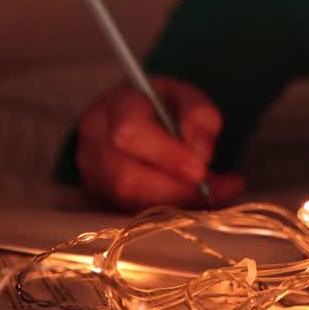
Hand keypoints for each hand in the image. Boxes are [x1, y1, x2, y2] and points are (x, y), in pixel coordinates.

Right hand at [74, 78, 243, 210]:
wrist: (131, 115)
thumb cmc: (162, 105)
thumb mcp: (187, 96)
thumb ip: (199, 116)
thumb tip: (201, 153)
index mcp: (116, 106)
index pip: (131, 133)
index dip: (167, 155)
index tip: (201, 169)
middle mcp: (94, 141)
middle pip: (126, 177)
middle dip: (176, 190)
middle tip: (217, 189)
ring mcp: (90, 172)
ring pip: (126, 202)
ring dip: (174, 204)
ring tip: (213, 194)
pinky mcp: (97, 195)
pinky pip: (129, 212)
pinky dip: (165, 212)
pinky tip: (193, 203)